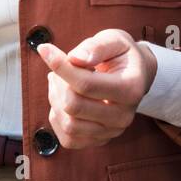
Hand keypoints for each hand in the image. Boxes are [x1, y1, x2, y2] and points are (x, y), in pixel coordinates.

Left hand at [36, 29, 156, 148]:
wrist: (136, 75)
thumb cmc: (122, 55)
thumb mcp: (114, 40)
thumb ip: (96, 46)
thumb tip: (74, 58)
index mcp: (131, 88)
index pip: (86, 84)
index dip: (61, 67)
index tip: (44, 49)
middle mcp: (124, 116)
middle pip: (74, 106)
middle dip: (59, 82)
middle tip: (59, 67)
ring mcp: (112, 132)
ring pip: (68, 124)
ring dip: (55, 99)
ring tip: (59, 80)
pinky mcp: (100, 141)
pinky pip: (68, 139)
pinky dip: (58, 118)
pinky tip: (62, 99)